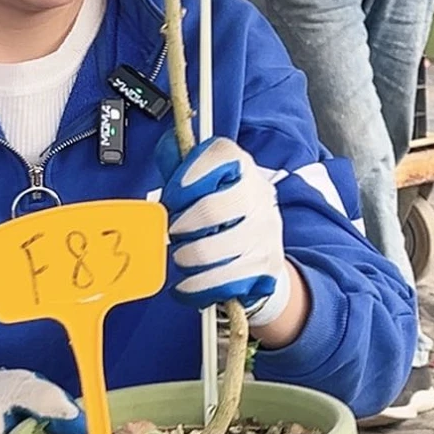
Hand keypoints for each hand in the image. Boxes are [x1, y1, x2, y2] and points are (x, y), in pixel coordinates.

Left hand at [155, 133, 289, 323]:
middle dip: (180, 226)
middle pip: (210, 211)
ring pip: (209, 252)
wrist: (262, 246)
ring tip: (182, 256)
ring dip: (185, 258)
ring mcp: (264, 233)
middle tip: (174, 231)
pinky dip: (195, 287)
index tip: (172, 197)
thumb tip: (170, 146)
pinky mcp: (263, 267)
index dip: (186, 178)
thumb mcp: (203, 178)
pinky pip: (219, 283)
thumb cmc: (221, 208)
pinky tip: (188, 283)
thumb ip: (180, 162)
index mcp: (240, 165)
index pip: (217, 157)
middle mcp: (257, 196)